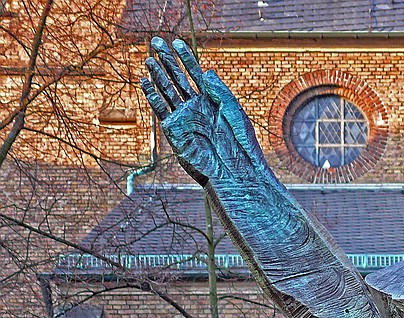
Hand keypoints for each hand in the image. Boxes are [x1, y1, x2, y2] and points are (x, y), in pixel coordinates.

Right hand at [141, 37, 265, 185]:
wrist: (234, 171)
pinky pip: (161, 111)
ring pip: (167, 92)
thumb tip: (206, 70)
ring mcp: (184, 119)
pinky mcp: (174, 132)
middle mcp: (196, 108)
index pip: (195, 74)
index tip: (176, 42)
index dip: (185, 58)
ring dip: (158, 75)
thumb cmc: (241, 144)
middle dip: (167, 61)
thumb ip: (220, 91)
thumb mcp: (234, 113)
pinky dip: (153, 96)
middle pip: (178, 79)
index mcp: (211, 101)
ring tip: (148, 58)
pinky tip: (145, 82)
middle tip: (156, 42)